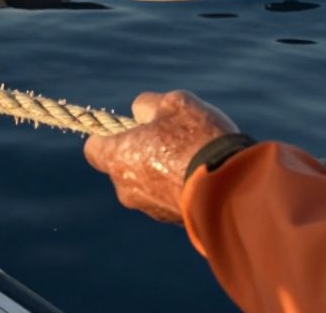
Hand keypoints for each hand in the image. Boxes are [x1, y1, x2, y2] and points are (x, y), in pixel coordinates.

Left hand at [84, 91, 238, 223]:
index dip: (106, 136)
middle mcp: (127, 189)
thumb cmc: (197, 140)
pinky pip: (169, 199)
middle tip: (169, 138)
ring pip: (147, 185)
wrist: (232, 187)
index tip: (127, 128)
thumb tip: (139, 112)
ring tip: (192, 155)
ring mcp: (150, 209)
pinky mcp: (174, 221)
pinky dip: (179, 187)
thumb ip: (148, 105)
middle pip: (123, 167)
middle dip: (140, 153)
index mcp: (119, 159)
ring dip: (161, 171)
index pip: (93, 149)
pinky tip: (202, 173)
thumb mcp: (173, 104)